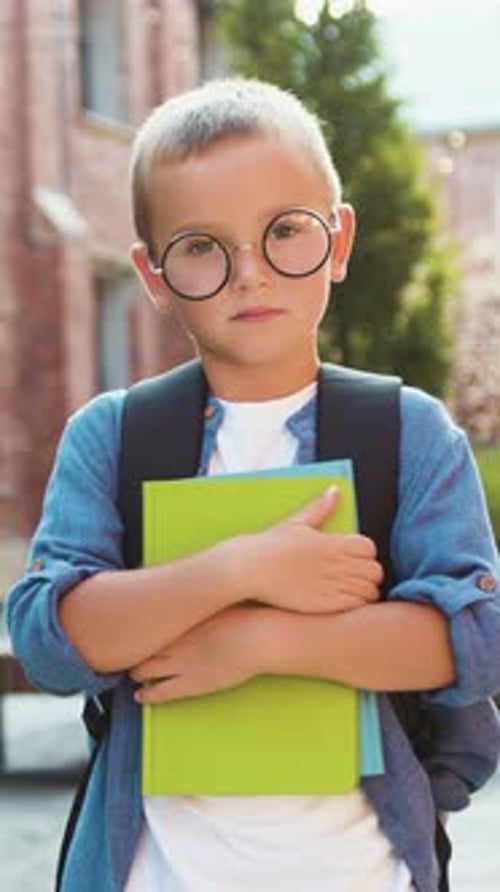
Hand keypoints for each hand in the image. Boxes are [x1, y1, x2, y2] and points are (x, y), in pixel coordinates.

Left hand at [131, 605, 265, 703]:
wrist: (259, 636)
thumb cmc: (244, 614)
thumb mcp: (214, 599)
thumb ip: (198, 598)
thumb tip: (189, 588)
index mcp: (177, 619)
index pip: (144, 625)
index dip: (134, 629)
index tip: (129, 628)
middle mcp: (173, 641)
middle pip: (140, 648)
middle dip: (131, 651)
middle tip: (126, 652)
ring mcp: (180, 664)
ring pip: (144, 670)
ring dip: (136, 672)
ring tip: (132, 673)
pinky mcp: (191, 684)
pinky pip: (160, 692)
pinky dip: (146, 695)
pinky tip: (139, 696)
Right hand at [232, 486, 382, 613]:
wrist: (248, 569)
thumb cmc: (270, 545)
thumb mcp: (297, 522)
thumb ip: (321, 507)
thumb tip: (335, 490)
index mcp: (332, 542)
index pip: (369, 548)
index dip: (364, 553)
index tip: (353, 557)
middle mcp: (336, 564)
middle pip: (374, 570)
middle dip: (368, 572)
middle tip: (354, 574)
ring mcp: (332, 586)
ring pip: (369, 590)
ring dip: (364, 590)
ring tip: (350, 590)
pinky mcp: (325, 605)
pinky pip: (356, 606)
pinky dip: (355, 604)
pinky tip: (342, 601)